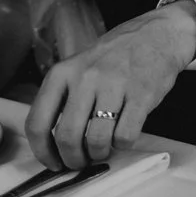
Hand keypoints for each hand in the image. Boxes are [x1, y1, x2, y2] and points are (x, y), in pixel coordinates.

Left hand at [26, 0, 195, 169]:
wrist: (158, 34)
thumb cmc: (115, 56)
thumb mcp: (79, 67)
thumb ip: (64, 99)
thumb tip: (54, 145)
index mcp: (62, 73)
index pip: (37, 123)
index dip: (43, 152)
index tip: (53, 162)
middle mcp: (85, 78)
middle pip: (67, 136)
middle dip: (73, 159)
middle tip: (81, 162)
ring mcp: (115, 84)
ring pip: (96, 140)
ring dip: (99, 154)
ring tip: (103, 150)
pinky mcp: (142, 94)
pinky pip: (125, 135)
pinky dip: (122, 144)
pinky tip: (123, 136)